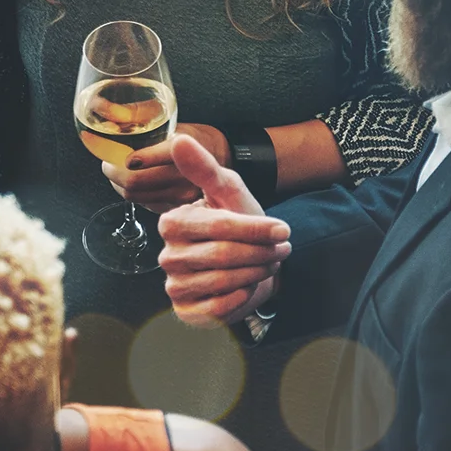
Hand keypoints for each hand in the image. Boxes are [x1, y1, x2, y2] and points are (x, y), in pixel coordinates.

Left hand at [105, 123, 228, 211]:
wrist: (219, 160)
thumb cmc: (195, 140)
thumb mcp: (174, 125)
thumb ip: (144, 120)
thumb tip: (111, 112)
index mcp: (180, 151)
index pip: (143, 160)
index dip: (123, 158)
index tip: (115, 155)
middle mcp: (183, 177)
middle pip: (133, 181)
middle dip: (113, 171)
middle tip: (109, 162)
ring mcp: (180, 196)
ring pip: (133, 195)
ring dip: (119, 183)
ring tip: (119, 171)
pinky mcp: (175, 208)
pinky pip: (142, 204)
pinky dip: (133, 193)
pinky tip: (135, 182)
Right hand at [159, 134, 288, 327]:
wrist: (252, 261)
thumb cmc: (239, 222)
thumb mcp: (229, 191)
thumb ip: (205, 167)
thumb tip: (179, 139)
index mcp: (173, 223)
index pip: (220, 226)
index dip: (256, 228)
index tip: (283, 229)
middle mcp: (167, 256)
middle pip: (225, 255)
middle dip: (261, 252)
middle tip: (280, 248)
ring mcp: (175, 285)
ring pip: (224, 282)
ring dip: (258, 272)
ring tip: (268, 262)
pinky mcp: (187, 311)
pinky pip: (219, 308)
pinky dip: (245, 296)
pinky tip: (250, 285)